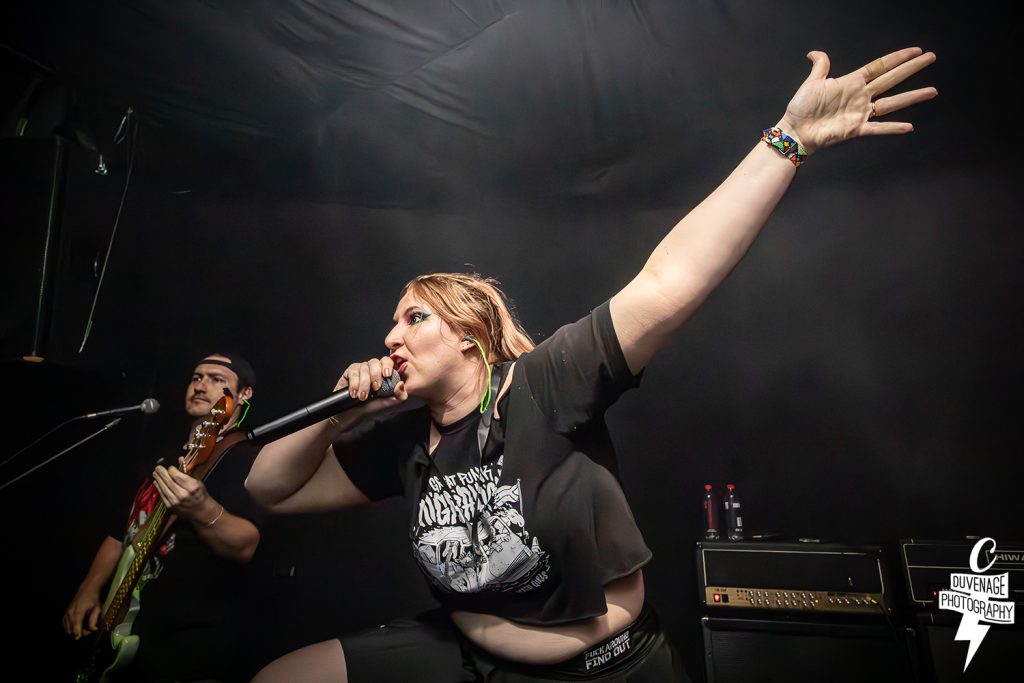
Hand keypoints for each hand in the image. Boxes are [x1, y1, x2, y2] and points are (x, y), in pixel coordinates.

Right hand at [63, 589, 100, 639]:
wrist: (86, 590)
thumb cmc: (93, 600)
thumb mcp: (97, 609)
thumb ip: (94, 620)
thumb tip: (94, 630)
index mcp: (78, 613)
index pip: (75, 630)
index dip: (81, 635)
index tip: (89, 633)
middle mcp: (69, 614)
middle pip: (71, 632)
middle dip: (80, 633)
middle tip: (88, 629)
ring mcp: (66, 615)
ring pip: (67, 631)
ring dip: (75, 631)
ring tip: (84, 626)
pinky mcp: (64, 616)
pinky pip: (66, 627)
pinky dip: (72, 628)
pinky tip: (79, 624)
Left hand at [152, 461, 216, 523]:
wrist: (201, 511)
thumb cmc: (200, 494)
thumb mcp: (198, 481)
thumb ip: (188, 471)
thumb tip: (180, 459)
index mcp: (192, 487)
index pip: (178, 476)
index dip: (172, 470)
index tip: (171, 467)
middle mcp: (182, 495)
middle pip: (169, 482)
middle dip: (162, 473)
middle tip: (157, 467)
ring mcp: (175, 502)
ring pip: (164, 488)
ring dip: (158, 480)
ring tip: (155, 473)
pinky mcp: (170, 507)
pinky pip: (162, 495)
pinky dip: (159, 488)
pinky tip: (156, 482)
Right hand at [336, 356, 407, 403]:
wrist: (353, 414)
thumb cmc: (371, 408)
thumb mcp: (388, 404)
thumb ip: (399, 396)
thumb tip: (401, 384)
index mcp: (384, 374)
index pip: (388, 362)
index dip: (387, 365)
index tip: (387, 375)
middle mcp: (373, 369)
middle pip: (375, 362)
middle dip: (376, 375)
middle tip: (375, 388)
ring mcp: (362, 369)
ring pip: (364, 368)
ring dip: (364, 384)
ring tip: (363, 397)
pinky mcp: (351, 372)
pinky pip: (353, 372)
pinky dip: (354, 384)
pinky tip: (354, 393)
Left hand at [779, 47, 936, 153]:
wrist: (795, 131)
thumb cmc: (801, 108)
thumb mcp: (812, 82)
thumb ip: (820, 67)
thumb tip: (815, 52)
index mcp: (852, 82)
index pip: (880, 66)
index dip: (897, 58)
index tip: (916, 51)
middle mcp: (861, 96)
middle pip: (892, 79)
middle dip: (911, 69)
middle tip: (931, 58)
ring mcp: (860, 113)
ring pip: (892, 103)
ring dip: (912, 97)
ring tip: (931, 91)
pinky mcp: (855, 129)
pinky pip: (877, 128)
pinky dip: (892, 128)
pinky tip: (909, 126)